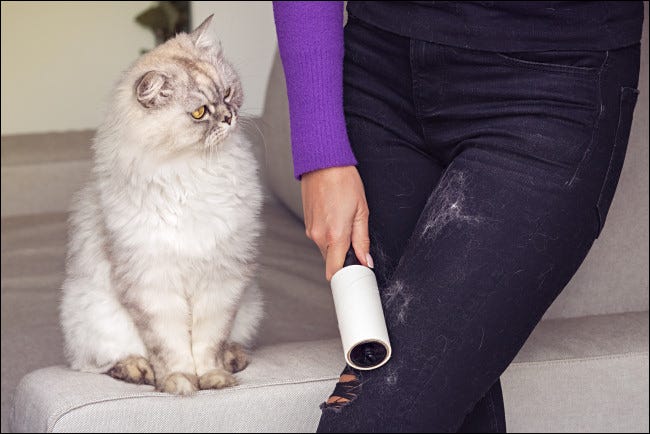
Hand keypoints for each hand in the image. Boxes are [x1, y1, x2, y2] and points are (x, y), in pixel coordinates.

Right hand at [301, 166, 371, 280]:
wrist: (323, 163)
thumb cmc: (343, 181)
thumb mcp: (361, 211)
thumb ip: (362, 240)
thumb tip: (365, 259)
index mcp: (335, 235)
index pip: (334, 271)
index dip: (345, 277)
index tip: (355, 274)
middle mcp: (319, 236)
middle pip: (331, 261)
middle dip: (343, 258)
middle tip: (357, 246)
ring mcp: (310, 230)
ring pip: (325, 249)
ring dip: (337, 245)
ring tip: (346, 224)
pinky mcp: (307, 223)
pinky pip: (319, 237)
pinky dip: (329, 234)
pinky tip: (336, 218)